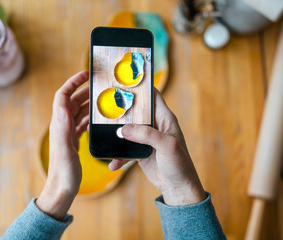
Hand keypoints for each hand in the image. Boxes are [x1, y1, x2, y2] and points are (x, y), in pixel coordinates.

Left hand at [36, 71, 88, 219]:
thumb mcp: (65, 151)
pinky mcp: (73, 141)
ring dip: (88, 103)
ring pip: (78, 111)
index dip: (72, 82)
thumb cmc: (63, 173)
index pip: (62, 96)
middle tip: (99, 85)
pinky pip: (81, 123)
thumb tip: (63, 107)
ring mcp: (68, 133)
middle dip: (84, 90)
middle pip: (72, 101)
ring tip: (102, 99)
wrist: (62, 189)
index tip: (85, 74)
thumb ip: (63, 130)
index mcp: (60, 125)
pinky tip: (98, 118)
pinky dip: (89, 117)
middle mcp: (62, 126)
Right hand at [109, 89, 205, 205]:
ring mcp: (146, 139)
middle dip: (121, 110)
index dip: (141, 87)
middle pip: (135, 111)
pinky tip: (113, 164)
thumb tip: (124, 130)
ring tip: (103, 136)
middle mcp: (154, 125)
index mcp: (164, 118)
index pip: (153, 96)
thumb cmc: (179, 164)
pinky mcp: (139, 151)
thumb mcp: (167, 146)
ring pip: (127, 130)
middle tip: (104, 107)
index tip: (124, 81)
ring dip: (115, 134)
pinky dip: (118, 156)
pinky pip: (125, 149)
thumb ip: (147, 135)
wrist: (177, 187)